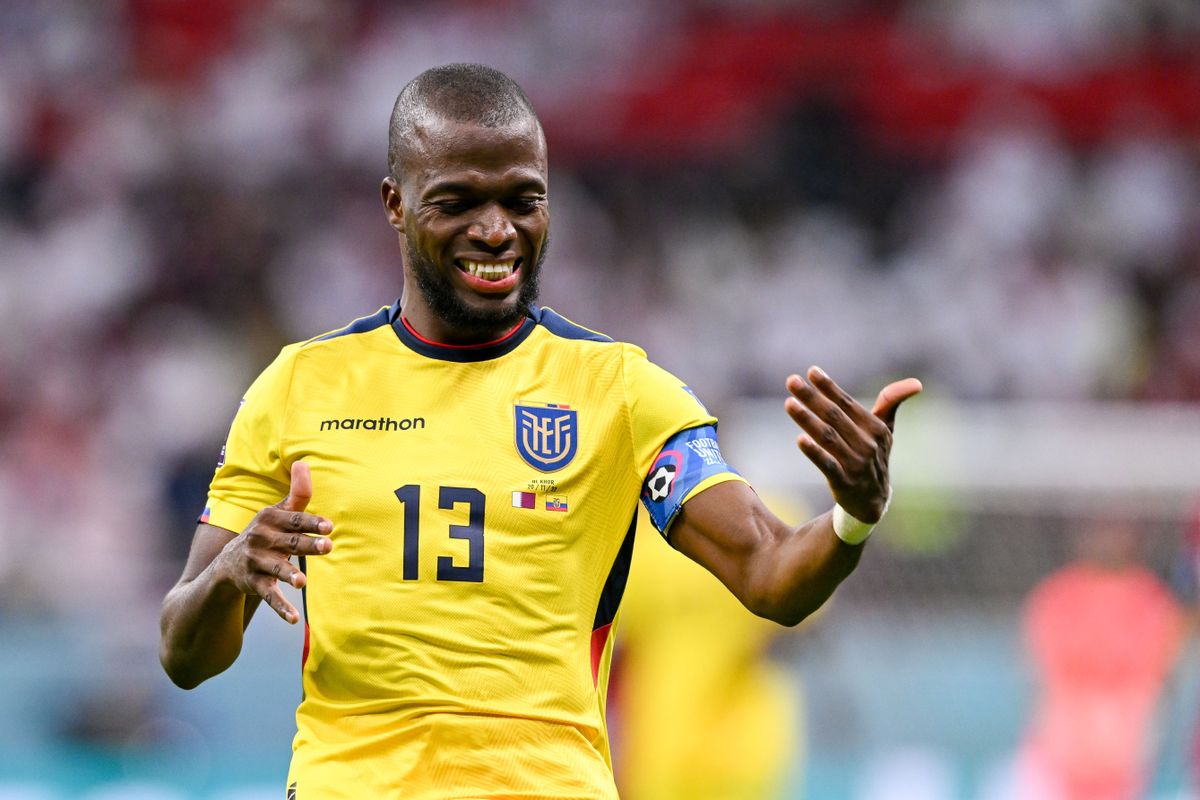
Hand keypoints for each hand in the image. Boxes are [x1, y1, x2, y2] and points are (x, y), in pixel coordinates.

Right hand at [215, 461, 333, 623]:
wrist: (226, 565)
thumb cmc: (265, 533)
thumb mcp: (277, 514)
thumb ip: (297, 495)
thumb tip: (304, 462)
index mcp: (269, 520)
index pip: (293, 520)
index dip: (310, 522)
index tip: (329, 526)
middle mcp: (260, 539)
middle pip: (288, 543)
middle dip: (307, 545)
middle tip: (329, 547)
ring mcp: (254, 562)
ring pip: (275, 569)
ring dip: (288, 575)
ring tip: (302, 581)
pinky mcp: (252, 583)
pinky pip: (268, 596)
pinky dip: (280, 608)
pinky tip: (293, 618)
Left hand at [785, 366, 921, 522]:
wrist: (873, 501)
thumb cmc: (874, 457)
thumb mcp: (885, 431)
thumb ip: (891, 404)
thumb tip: (917, 383)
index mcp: (877, 429)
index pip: (848, 403)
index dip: (829, 387)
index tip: (811, 371)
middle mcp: (868, 444)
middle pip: (835, 417)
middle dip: (812, 397)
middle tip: (791, 381)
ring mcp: (856, 464)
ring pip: (828, 437)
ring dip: (807, 419)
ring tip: (789, 403)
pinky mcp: (844, 482)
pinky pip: (828, 465)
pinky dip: (814, 452)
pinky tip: (800, 440)